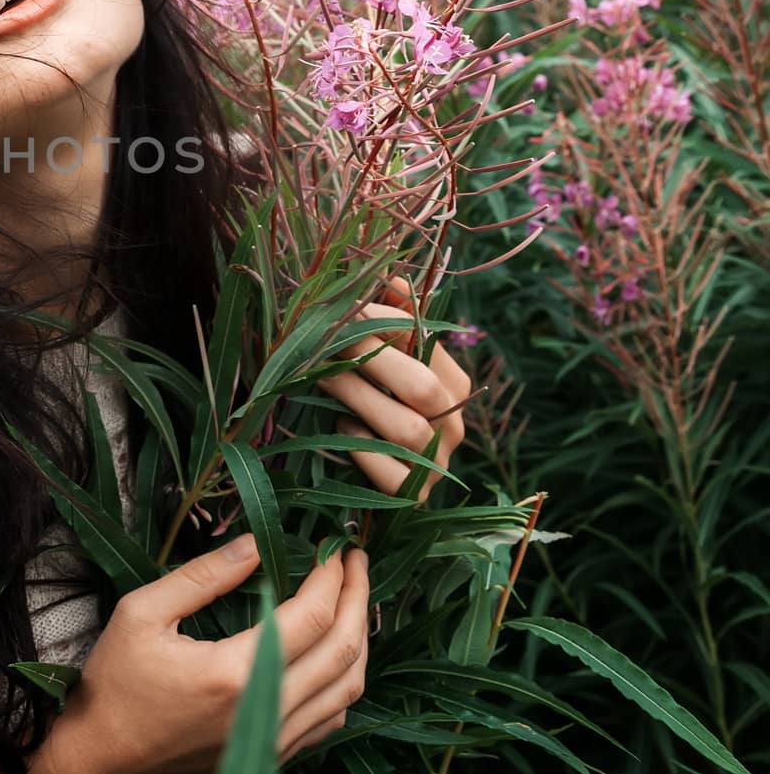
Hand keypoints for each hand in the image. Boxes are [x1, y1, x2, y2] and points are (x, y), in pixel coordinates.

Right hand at [63, 535, 369, 773]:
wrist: (103, 758)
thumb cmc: (117, 682)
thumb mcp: (142, 612)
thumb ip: (203, 576)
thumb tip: (255, 544)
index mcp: (233, 673)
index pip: (312, 618)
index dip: (331, 578)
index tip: (332, 548)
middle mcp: (264, 713)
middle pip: (343, 652)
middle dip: (358, 599)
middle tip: (357, 563)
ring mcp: (273, 743)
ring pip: (348, 690)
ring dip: (360, 640)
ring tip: (353, 600)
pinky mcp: (272, 759)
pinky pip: (331, 718)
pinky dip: (344, 679)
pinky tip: (335, 650)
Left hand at [318, 275, 469, 500]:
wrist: (361, 475)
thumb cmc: (366, 402)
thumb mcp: (376, 358)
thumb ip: (386, 317)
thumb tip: (390, 274)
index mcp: (451, 382)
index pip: (426, 342)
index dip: (382, 319)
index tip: (340, 306)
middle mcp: (453, 424)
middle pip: (421, 387)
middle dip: (368, 359)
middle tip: (324, 341)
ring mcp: (437, 464)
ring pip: (407, 430)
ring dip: (357, 399)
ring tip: (321, 379)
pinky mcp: (413, 498)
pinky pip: (395, 478)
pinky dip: (364, 453)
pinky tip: (342, 430)